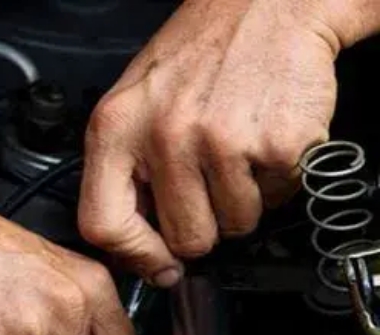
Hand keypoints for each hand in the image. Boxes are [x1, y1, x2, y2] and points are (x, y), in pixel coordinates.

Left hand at [78, 0, 345, 285]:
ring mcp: (220, 141)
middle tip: (208, 182)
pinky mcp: (274, 144)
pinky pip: (277, 198)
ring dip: (242, 200)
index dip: (134, 256)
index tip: (156, 264)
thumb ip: (125, 172)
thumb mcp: (133, 106)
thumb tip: (138, 246)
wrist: (266, 7)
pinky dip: (276, 179)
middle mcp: (163, 136)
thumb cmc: (198, 55)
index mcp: (115, 128)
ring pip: (234, 224)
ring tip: (234, 150)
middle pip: (184, 238)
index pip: (103, 224)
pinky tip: (260, 139)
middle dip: (203, 223)